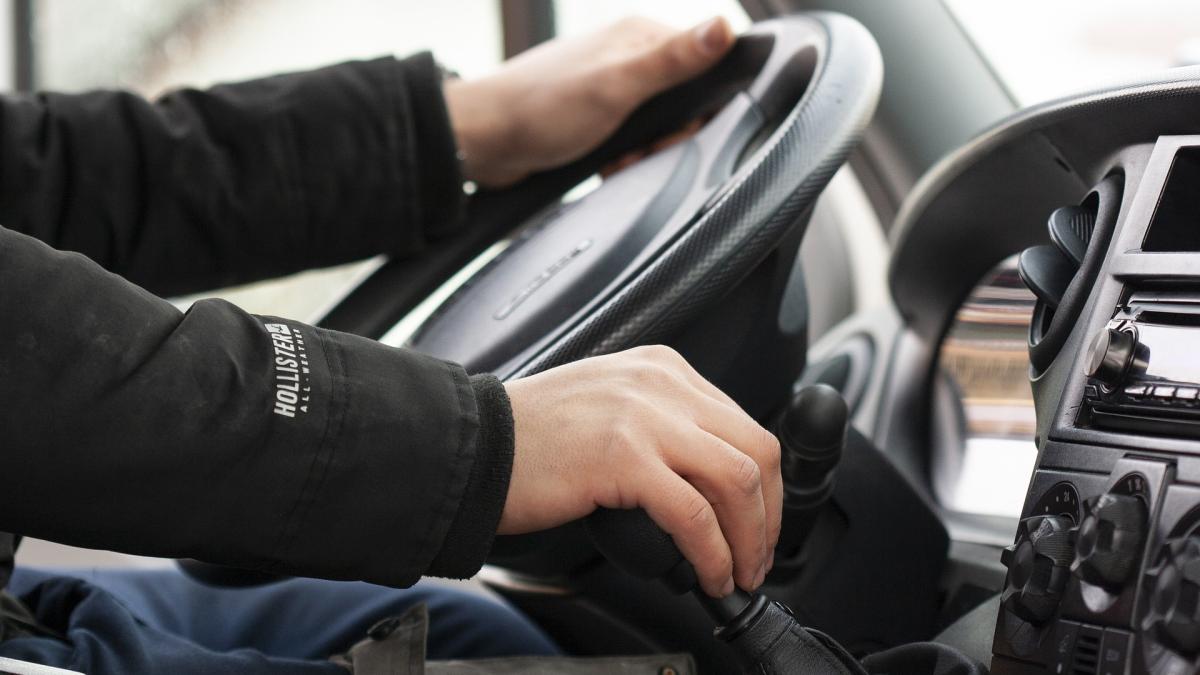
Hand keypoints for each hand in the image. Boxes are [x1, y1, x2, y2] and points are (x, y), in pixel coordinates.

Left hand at [443, 16, 734, 186]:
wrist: (483, 141)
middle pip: (681, 103)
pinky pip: (629, 141)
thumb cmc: (540, 109)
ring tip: (618, 158)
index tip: (679, 127)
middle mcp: (627, 58)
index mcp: (639, 38)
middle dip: (667, 137)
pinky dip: (623, 158)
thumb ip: (673, 60)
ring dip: (643, 152)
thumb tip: (724, 27)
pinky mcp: (594, 116)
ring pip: (655, 128)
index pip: (703, 64)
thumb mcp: (617, 85)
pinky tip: (606, 163)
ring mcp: (609, 87)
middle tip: (641, 148)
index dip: (699, 106)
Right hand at [501, 346, 781, 597]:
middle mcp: (660, 383)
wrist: (472, 446)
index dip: (766, 484)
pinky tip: (710, 575)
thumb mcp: (611, 408)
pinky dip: (714, 553)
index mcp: (662, 368)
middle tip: (758, 555)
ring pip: (738, 479)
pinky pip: (695, 514)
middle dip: (769, 514)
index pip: (743, 423)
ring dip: (750, 538)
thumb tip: (706, 484)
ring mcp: (644, 416)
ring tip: (739, 572)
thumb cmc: (530, 438)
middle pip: (756, 448)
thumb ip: (659, 426)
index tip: (759, 522)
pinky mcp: (624, 456)